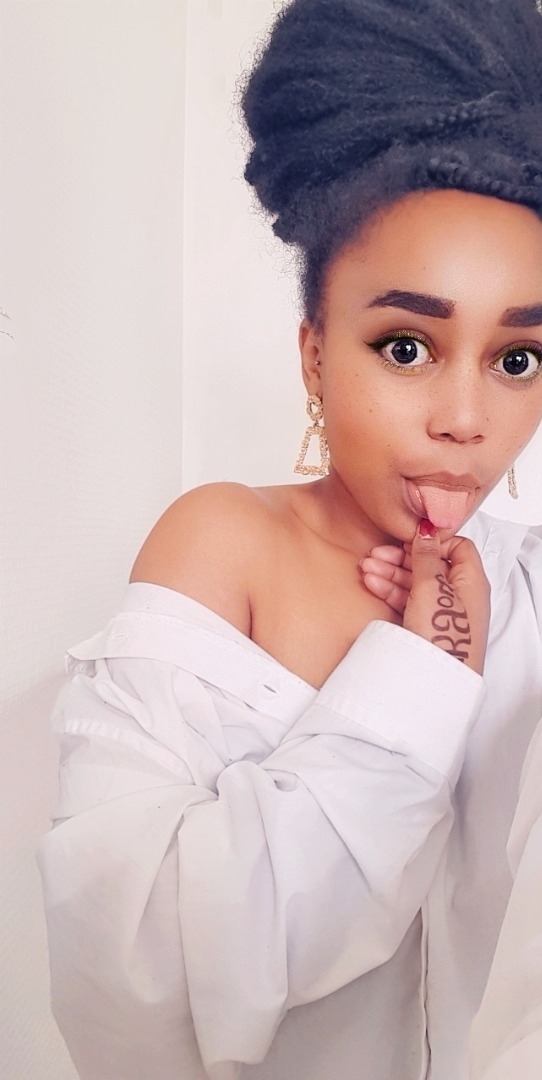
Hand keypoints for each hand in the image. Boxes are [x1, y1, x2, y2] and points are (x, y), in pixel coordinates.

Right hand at [360, 521, 489, 674]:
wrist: (433, 681)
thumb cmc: (442, 637)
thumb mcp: (432, 587)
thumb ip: (427, 556)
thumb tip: (427, 532)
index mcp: (471, 581)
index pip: (457, 548)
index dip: (431, 541)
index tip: (407, 539)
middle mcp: (459, 595)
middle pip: (431, 565)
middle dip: (402, 557)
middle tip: (377, 554)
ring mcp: (441, 612)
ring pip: (415, 583)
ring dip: (390, 572)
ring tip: (366, 568)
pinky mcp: (425, 626)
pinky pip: (408, 600)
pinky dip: (390, 590)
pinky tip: (372, 583)